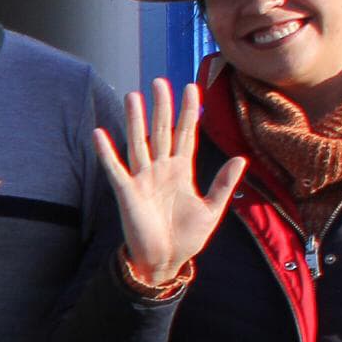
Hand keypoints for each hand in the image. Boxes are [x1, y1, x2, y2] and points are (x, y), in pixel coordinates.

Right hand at [93, 81, 241, 289]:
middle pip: (161, 131)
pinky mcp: (127, 192)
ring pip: (139, 142)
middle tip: (160, 81)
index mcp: (182, 171)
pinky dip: (107, 152)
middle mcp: (161, 169)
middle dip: (162, 106)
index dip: (188, 112)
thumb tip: (241, 158)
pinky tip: (100, 134)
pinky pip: (115, 168)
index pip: (185, 134)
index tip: (192, 87)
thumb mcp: (212, 209)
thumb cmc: (187, 237)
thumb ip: (224, 183)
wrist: (164, 260)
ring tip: (133, 96)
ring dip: (135, 120)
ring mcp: (142, 179)